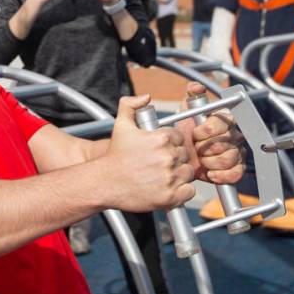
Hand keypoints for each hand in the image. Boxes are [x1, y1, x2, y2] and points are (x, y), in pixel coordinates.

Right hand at [102, 94, 195, 212]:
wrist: (104, 183)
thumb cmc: (114, 156)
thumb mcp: (121, 125)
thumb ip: (131, 105)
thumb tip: (146, 97)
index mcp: (161, 138)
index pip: (180, 139)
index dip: (172, 145)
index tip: (161, 152)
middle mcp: (168, 157)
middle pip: (185, 156)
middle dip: (175, 160)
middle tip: (159, 165)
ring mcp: (170, 177)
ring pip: (188, 173)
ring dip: (180, 175)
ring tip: (163, 177)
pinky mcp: (170, 196)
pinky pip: (189, 191)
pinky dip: (182, 191)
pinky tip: (168, 189)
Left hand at [185, 83, 244, 184]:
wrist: (186, 155)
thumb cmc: (188, 132)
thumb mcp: (186, 111)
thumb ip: (192, 96)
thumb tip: (196, 87)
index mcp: (226, 120)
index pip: (222, 122)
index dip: (206, 130)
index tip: (195, 134)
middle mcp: (235, 135)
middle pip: (225, 143)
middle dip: (205, 148)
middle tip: (196, 149)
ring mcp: (238, 152)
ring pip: (228, 159)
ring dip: (210, 162)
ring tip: (202, 160)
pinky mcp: (238, 169)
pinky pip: (235, 173)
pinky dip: (221, 175)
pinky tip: (210, 172)